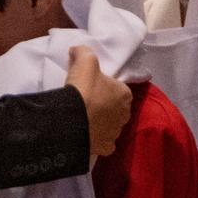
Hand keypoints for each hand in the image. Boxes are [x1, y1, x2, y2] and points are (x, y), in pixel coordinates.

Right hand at [67, 45, 131, 162]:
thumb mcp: (85, 60)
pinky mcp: (106, 147)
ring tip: (84, 118)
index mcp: (125, 94)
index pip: (118, 88)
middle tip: (87, 102)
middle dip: (106, 105)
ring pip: (111, 125)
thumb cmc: (83, 89)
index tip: (91, 86)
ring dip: (101, 122)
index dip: (105, 86)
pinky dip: (98, 138)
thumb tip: (77, 50)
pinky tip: (87, 134)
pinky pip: (104, 141)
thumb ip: (83, 52)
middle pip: (115, 108)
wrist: (72, 119)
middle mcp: (125, 114)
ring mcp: (116, 132)